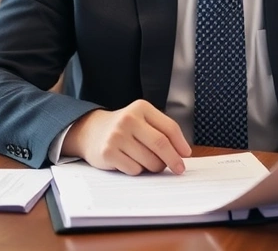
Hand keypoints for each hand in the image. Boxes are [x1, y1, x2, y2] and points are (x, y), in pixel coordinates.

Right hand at [62, 99, 191, 174]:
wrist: (91, 131)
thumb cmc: (125, 128)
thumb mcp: (142, 120)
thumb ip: (162, 131)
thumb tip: (182, 153)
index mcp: (141, 108)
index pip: (169, 128)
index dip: (180, 144)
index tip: (186, 155)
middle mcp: (128, 119)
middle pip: (161, 144)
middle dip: (173, 160)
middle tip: (179, 169)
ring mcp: (116, 136)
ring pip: (149, 161)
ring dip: (154, 167)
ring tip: (146, 161)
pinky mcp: (108, 152)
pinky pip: (134, 170)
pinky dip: (137, 170)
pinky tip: (129, 161)